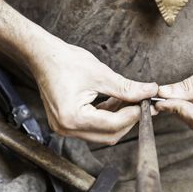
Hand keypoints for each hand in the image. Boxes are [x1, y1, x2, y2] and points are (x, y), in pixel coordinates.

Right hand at [29, 36, 157, 144]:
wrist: (43, 56)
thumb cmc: (65, 62)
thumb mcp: (101, 74)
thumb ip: (127, 88)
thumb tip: (150, 91)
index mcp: (73, 118)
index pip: (113, 125)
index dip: (133, 115)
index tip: (147, 103)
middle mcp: (67, 128)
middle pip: (109, 135)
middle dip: (128, 120)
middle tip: (142, 103)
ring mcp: (65, 128)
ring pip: (103, 133)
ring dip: (119, 119)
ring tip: (130, 99)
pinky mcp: (67, 124)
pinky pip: (94, 127)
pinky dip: (108, 117)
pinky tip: (115, 101)